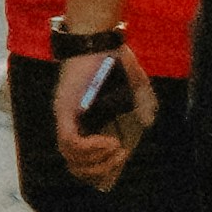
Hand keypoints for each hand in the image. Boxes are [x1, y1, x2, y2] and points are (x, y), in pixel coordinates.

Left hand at [53, 43, 155, 190]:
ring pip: (72, 159)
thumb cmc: (114, 59)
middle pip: (77, 167)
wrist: (99, 38)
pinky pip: (71, 142)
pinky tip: (110, 142)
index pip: (83, 162)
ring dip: (99, 162)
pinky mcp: (64, 109)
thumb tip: (147, 122)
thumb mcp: (135, 86)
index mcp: (86, 122)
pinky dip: (91, 149)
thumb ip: (143, 105)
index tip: (116, 171)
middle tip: (120, 157)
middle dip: (101, 171)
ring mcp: (66, 117)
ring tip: (116, 148)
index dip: (98, 174)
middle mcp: (72, 123)